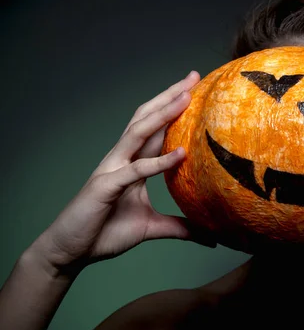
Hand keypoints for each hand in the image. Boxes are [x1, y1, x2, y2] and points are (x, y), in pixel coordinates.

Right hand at [30, 71, 214, 276]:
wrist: (70, 252)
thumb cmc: (105, 233)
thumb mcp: (151, 227)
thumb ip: (179, 226)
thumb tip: (209, 236)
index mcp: (132, 163)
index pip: (156, 128)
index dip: (174, 108)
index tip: (196, 89)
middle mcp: (122, 159)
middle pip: (147, 118)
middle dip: (170, 96)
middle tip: (193, 76)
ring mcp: (112, 170)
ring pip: (139, 133)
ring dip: (163, 113)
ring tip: (186, 96)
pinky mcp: (105, 187)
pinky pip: (136, 170)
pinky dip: (159, 161)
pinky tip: (180, 153)